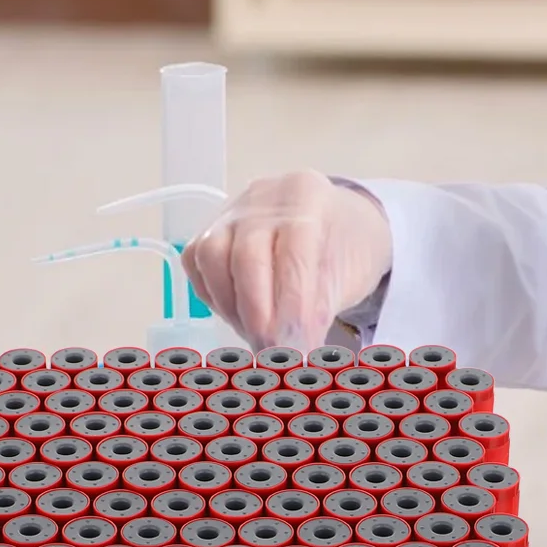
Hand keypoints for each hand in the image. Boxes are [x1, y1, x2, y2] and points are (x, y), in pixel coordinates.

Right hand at [182, 171, 392, 352]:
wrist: (337, 221)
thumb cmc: (346, 248)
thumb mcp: (350, 274)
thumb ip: (319, 308)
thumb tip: (294, 351)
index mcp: (308, 196)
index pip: (293, 252)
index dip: (292, 306)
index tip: (296, 346)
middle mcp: (265, 196)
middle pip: (247, 255)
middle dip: (257, 313)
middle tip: (273, 351)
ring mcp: (232, 210)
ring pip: (211, 257)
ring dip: (232, 307)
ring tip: (258, 334)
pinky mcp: (209, 228)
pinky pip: (197, 263)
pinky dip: (215, 296)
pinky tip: (240, 314)